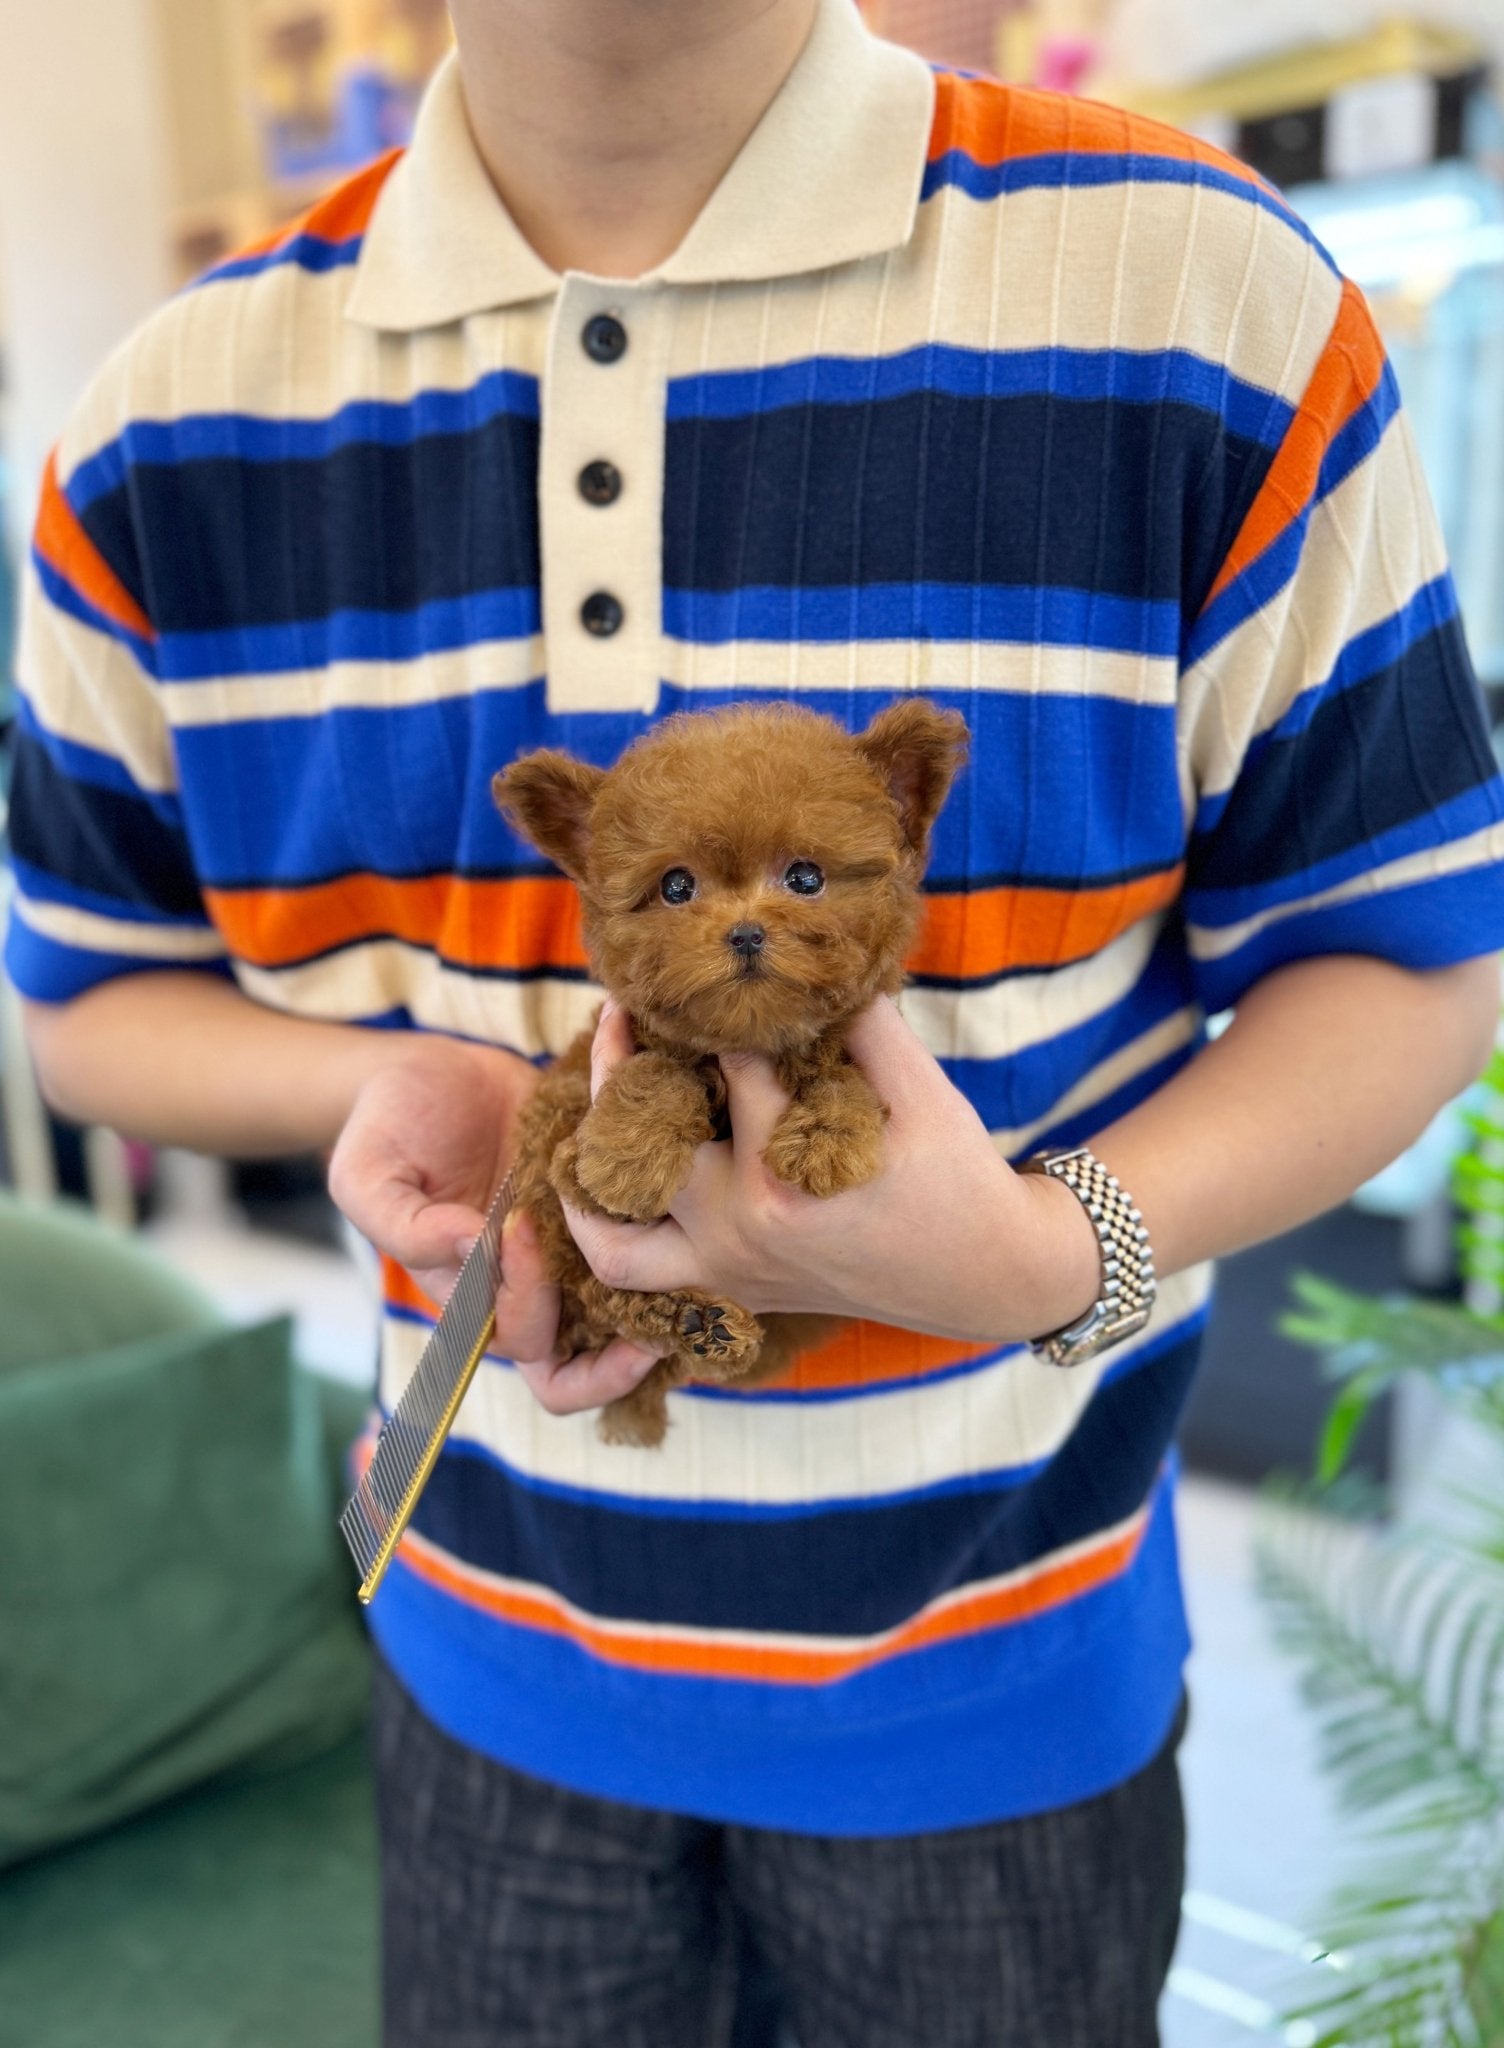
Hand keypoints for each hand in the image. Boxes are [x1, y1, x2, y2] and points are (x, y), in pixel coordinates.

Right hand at [329, 1028, 664, 1416]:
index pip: (510, 1338)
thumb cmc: (389, 1125)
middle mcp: (519, 1293)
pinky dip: (662, 1264)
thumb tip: (471, 1249)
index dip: (524, 1296)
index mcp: (464, 1298)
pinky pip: (637, 1266)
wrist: (434, 1071)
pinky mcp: (597, 1221)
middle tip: (644, 1302)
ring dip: (649, 1323)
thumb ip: (404, 1225)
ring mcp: (564, 1262)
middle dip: (610, 1355)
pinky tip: (681, 1225)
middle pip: (570, 1372)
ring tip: (685, 1290)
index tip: (522, 1223)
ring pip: (615, 1335)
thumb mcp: (367, 1173)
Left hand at [564, 997, 1102, 1345]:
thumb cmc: (958, 1179)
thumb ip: (867, 1024)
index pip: (727, 1071)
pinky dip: (607, 1238)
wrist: (987, 1278)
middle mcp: (741, 1231)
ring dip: (588, 1182)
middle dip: (623, 1068)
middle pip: (644, 1141)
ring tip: (585, 1120)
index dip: (713, 1014)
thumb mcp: (924, 1093)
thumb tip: (817, 963)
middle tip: (620, 1014)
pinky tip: (605, 1187)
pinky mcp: (732, 1293)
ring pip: (613, 1239)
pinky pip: (637, 1280)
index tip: (697, 974)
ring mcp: (729, 1271)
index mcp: (784, 1178)